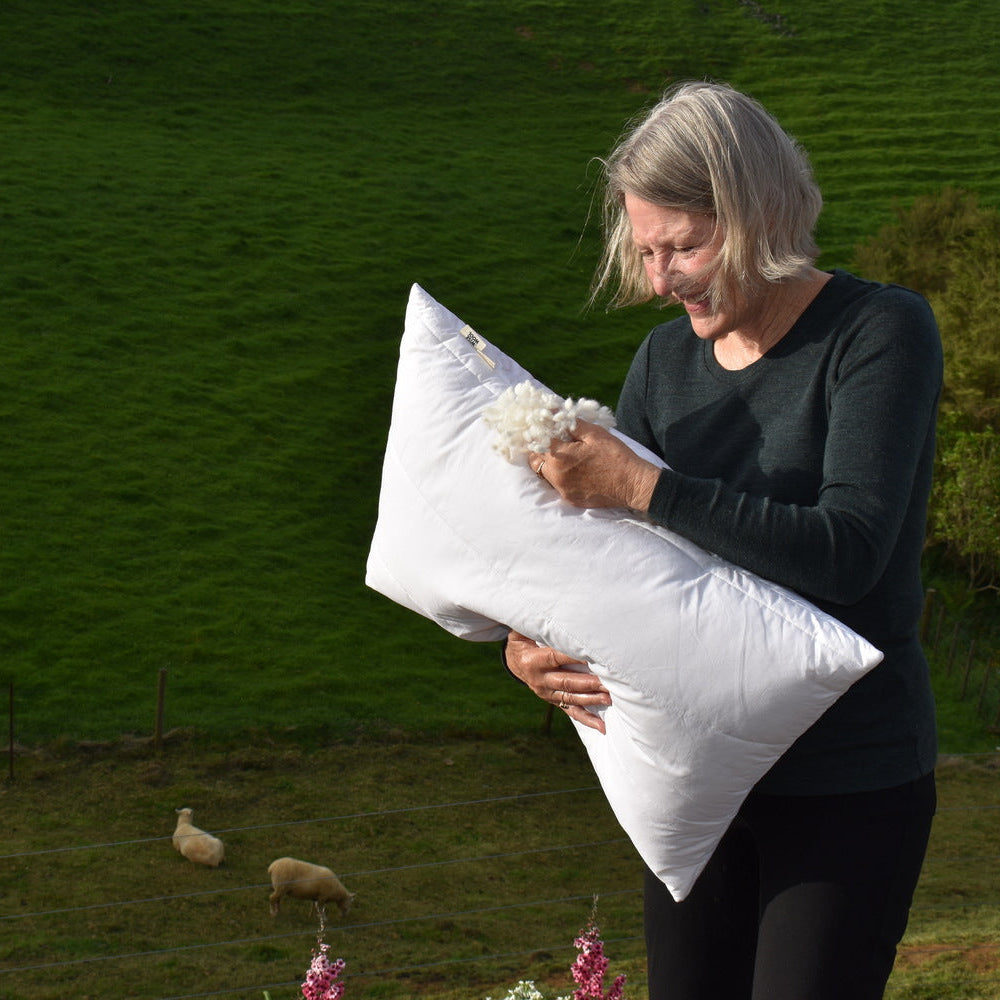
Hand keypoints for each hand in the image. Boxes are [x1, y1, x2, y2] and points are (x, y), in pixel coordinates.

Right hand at [505, 630, 610, 733]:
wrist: (513, 661)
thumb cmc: (524, 639)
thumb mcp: (523, 631)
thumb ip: (536, 624)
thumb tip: (550, 611)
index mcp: (533, 661)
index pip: (557, 657)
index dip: (575, 657)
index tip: (593, 655)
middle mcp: (539, 680)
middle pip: (567, 682)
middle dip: (589, 683)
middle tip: (608, 682)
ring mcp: (546, 693)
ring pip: (571, 698)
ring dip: (591, 699)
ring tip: (610, 699)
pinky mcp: (553, 701)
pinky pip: (571, 711)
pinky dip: (587, 720)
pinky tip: (602, 726)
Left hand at [528, 420, 659, 510]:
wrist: (633, 484)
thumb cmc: (615, 455)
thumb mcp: (594, 433)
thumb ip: (569, 423)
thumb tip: (551, 412)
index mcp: (559, 457)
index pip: (538, 440)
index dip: (542, 431)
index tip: (548, 426)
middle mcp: (556, 476)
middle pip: (536, 459)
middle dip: (541, 448)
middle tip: (555, 440)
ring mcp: (563, 490)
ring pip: (545, 474)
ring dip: (550, 463)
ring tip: (567, 455)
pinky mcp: (571, 499)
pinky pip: (558, 486)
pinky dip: (561, 476)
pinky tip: (576, 470)